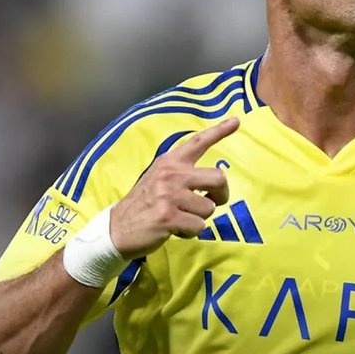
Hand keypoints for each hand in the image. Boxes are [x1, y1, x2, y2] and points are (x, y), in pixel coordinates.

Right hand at [109, 116, 238, 257]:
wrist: (118, 228)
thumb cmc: (145, 203)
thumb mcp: (159, 178)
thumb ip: (182, 174)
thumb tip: (214, 180)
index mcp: (170, 161)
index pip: (198, 142)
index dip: (219, 131)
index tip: (236, 121)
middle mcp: (171, 174)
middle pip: (219, 178)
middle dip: (222, 195)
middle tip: (213, 202)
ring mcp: (169, 195)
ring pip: (210, 207)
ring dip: (200, 218)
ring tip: (181, 217)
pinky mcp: (168, 217)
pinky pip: (199, 226)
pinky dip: (191, 232)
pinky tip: (175, 229)